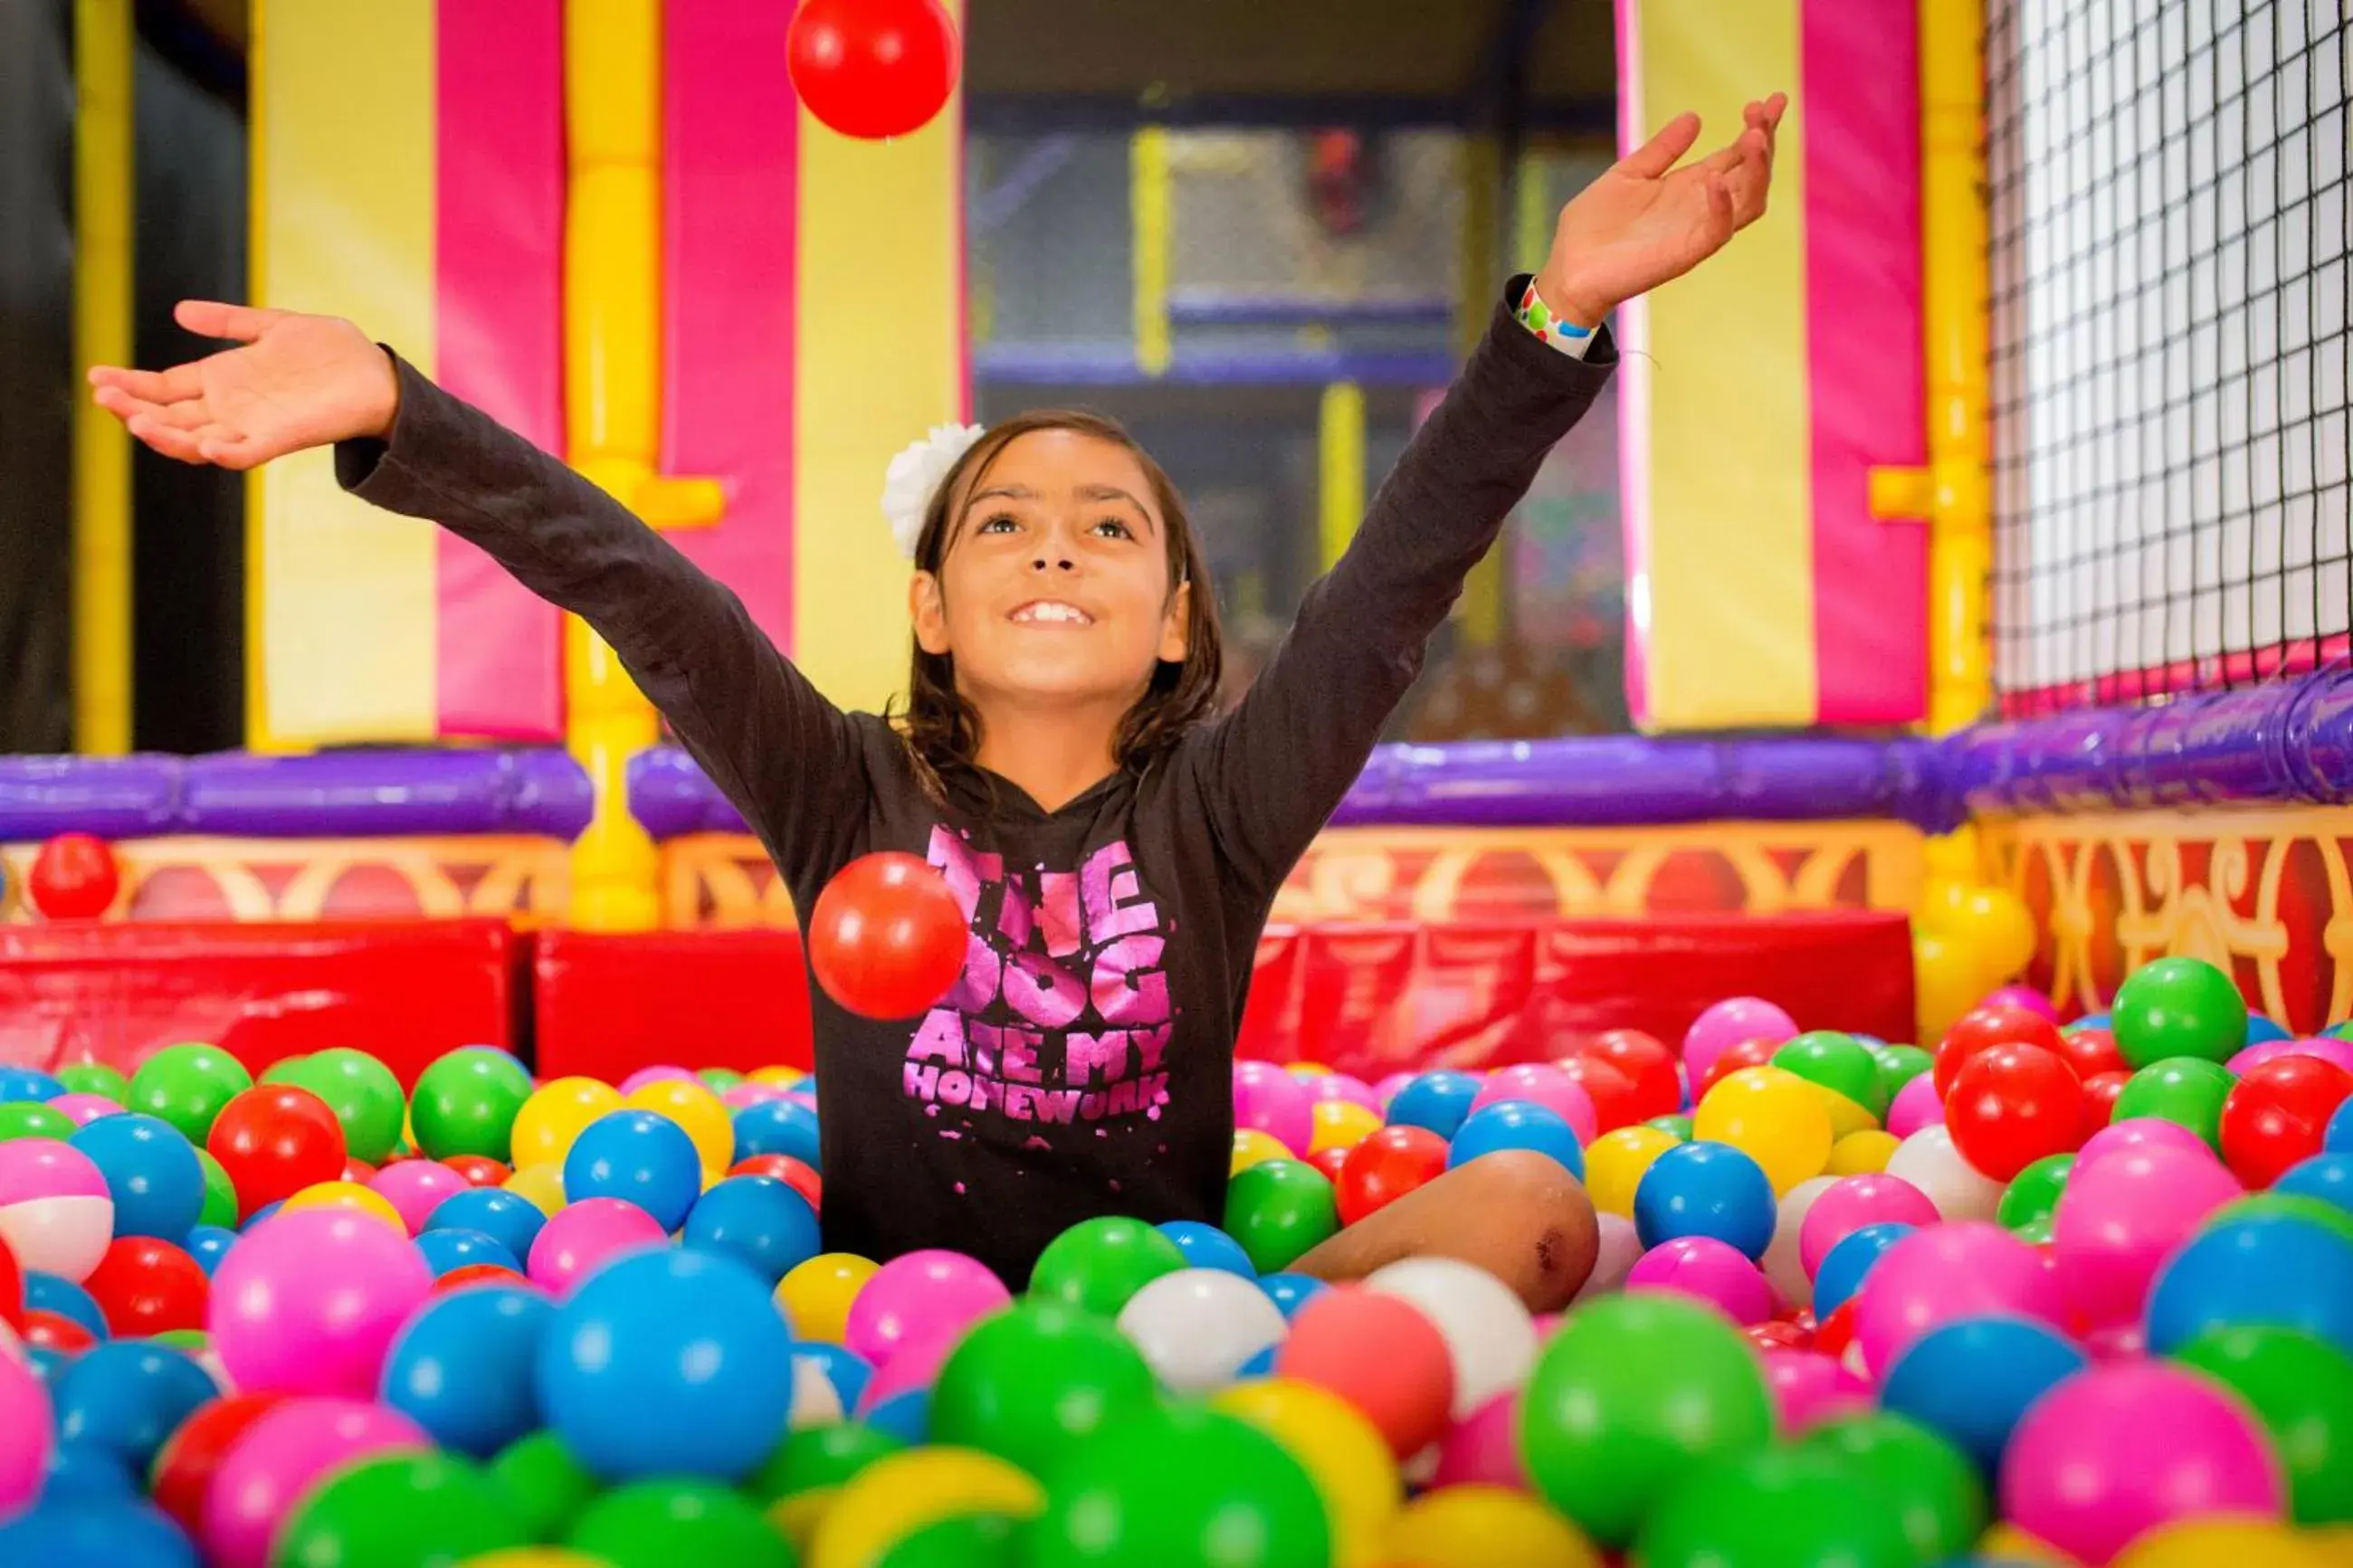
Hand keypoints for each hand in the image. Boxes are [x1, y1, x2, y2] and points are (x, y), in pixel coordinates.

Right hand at [87, 301, 398, 469]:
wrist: (378, 374)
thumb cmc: (330, 351)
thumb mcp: (272, 326)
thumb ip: (228, 322)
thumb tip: (179, 312)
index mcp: (223, 380)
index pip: (165, 387)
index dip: (131, 384)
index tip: (96, 376)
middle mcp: (230, 408)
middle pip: (169, 416)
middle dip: (133, 409)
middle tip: (104, 397)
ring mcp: (252, 426)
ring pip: (195, 440)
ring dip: (166, 435)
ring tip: (138, 421)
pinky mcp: (279, 440)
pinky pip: (242, 454)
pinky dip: (220, 451)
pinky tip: (201, 443)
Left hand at [1535, 93, 1786, 328]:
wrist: (1568, 268)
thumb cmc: (1593, 228)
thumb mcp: (1628, 174)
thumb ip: (1661, 150)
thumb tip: (1694, 116)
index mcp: (1690, 186)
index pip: (1738, 155)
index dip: (1759, 128)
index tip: (1771, 99)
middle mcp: (1701, 207)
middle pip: (1753, 174)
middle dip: (1763, 140)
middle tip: (1761, 110)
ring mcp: (1696, 231)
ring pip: (1750, 202)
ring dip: (1758, 169)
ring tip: (1753, 137)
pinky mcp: (1685, 254)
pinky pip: (1718, 232)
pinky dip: (1723, 207)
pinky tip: (1717, 179)